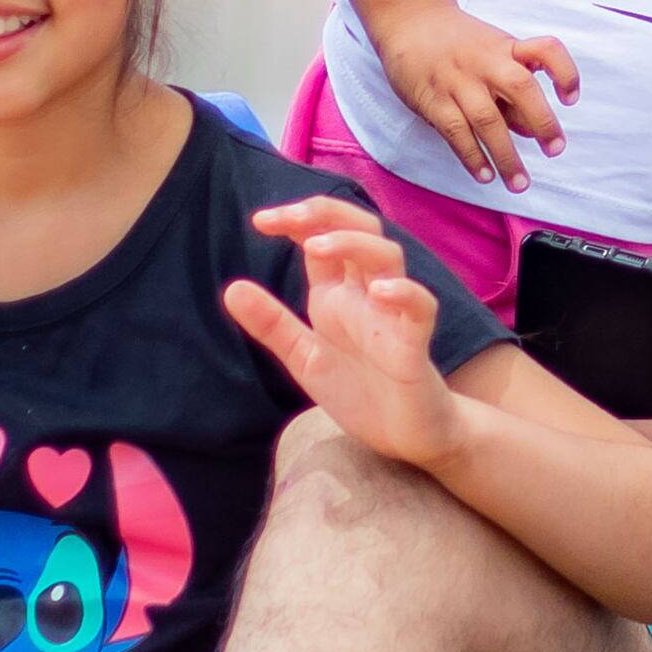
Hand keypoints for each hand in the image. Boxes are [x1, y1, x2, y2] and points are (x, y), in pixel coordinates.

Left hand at [227, 199, 453, 465]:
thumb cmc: (362, 392)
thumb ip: (272, 324)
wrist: (404, 437)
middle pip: (361, 229)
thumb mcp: (305, 357)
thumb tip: (230, 288)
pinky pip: (420, 309)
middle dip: (325, 214)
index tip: (261, 221)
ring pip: (388, 258)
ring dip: (354, 243)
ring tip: (315, 246)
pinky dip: (404, 294)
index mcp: (339, 294)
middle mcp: (367, 295)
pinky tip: (378, 292)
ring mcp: (394, 316)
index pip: (322, 237)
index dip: (297, 219)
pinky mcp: (414, 346)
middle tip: (286, 218)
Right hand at [369, 0, 578, 191]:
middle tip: (554, 149)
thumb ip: (512, 89)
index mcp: (506, 47)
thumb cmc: (458, 42)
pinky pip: (456, 132)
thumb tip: (533, 131)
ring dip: (506, 155)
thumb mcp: (493, 52)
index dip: (564, 73)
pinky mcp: (433, 99)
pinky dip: (472, 156)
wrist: (410, 20)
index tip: (570, 99)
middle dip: (542, 122)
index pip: (546, 50)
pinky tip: (485, 174)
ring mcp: (458, 80)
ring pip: (487, 120)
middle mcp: (486, 61)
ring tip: (519, 182)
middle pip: (520, 88)